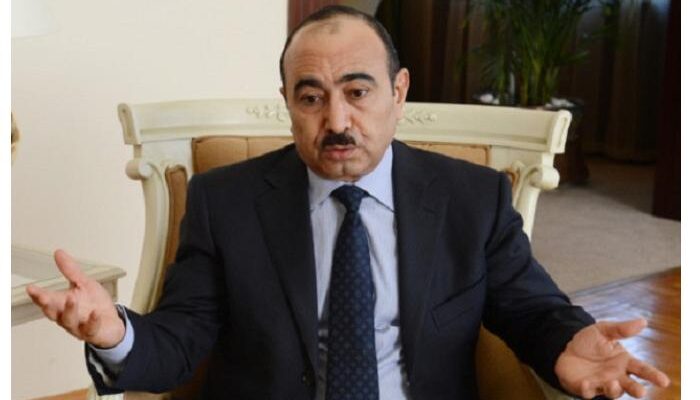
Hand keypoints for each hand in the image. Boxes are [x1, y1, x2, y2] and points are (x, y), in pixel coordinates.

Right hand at [26, 249, 125, 347]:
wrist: (111, 324)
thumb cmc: (95, 305)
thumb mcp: (84, 284)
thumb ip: (71, 271)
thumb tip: (59, 253)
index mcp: (62, 305)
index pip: (47, 300)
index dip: (38, 295)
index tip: (31, 288)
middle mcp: (67, 317)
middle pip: (53, 312)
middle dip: (47, 304)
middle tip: (43, 296)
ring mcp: (79, 326)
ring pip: (69, 321)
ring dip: (69, 310)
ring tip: (71, 299)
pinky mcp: (92, 332)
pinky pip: (90, 329)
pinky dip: (92, 321)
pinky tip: (95, 314)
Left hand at [555, 319, 669, 398]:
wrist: (566, 348)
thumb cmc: (589, 342)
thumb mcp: (603, 330)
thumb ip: (621, 329)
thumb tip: (643, 321)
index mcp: (624, 362)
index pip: (642, 369)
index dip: (653, 375)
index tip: (664, 381)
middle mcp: (616, 376)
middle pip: (630, 385)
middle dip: (636, 390)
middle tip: (641, 392)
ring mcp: (602, 383)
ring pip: (612, 392)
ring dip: (614, 390)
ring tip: (612, 383)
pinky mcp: (586, 388)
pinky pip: (589, 392)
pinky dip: (588, 390)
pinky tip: (586, 383)